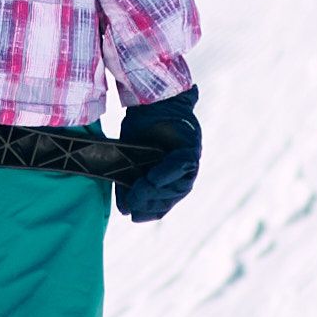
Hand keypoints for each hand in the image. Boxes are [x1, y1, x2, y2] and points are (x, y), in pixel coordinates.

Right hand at [113, 89, 199, 223]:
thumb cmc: (140, 128)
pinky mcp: (192, 147)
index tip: (135, 216)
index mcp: (169, 176)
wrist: (149, 100)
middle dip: (151, 202)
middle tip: (133, 204)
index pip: (165, 203)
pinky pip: (184, 166)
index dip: (150, 212)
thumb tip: (124, 210)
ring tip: (141, 190)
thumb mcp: (130, 158)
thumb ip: (129, 181)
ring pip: (180, 185)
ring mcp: (190, 159)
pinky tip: (153, 178)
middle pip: (173, 196)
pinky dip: (168, 173)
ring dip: (158, 190)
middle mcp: (183, 171)